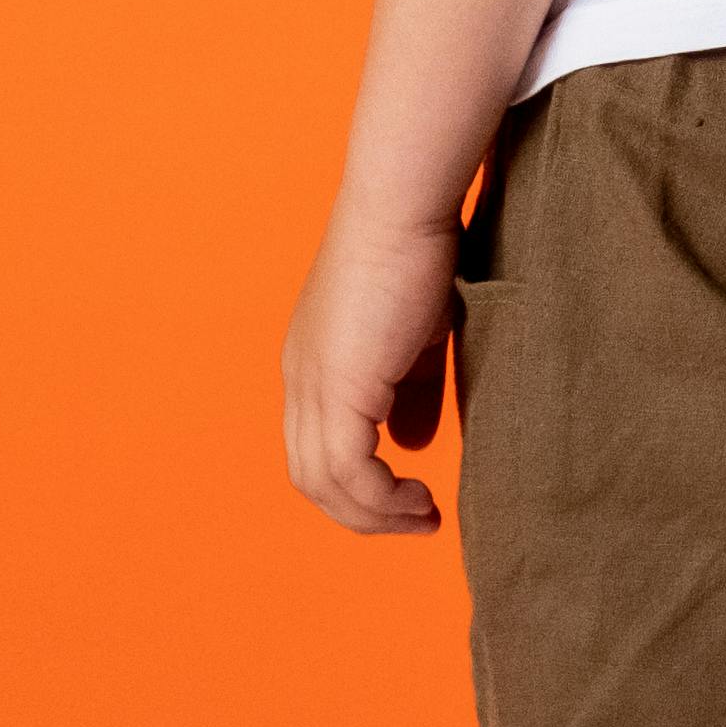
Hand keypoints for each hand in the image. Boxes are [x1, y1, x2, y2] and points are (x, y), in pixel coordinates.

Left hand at [280, 212, 458, 534]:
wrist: (404, 206)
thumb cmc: (419, 251)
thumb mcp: (417, 334)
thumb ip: (412, 389)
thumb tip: (415, 444)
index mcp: (312, 362)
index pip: (317, 446)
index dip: (357, 482)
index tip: (408, 493)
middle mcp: (301, 379)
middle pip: (311, 476)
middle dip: (363, 512)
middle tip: (417, 520)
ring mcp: (314, 385)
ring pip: (325, 483)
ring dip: (375, 514)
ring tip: (424, 516)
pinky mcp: (339, 389)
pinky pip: (351, 473)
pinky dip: (382, 499)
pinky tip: (420, 496)